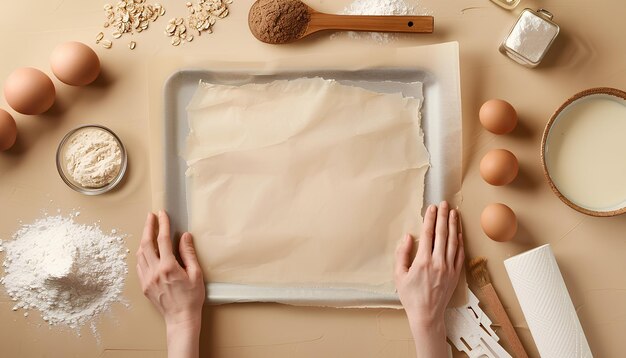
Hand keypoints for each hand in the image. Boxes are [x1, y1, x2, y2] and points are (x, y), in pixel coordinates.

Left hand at [136, 210, 204, 357]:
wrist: (181, 318)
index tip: (162, 214)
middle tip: (151, 216)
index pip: (163, 240)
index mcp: (168, 267)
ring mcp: (147, 279)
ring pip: (140, 254)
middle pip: (146, 244)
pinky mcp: (144, 285)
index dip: (162, 224)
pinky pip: (139, 265)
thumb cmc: (192, 298)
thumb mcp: (196, 274)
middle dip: (148, 227)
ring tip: (148, 230)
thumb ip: (189, 253)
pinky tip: (146, 250)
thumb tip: (184, 236)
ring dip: (143, 240)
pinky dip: (142, 254)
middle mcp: (154, 271)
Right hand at [394, 201, 463, 356]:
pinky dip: (460, 241)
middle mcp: (438, 262)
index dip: (430, 219)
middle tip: (444, 204)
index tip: (431, 208)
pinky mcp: (456, 274)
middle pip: (442, 234)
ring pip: (453, 241)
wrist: (427, 315)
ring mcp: (449, 268)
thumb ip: (402, 254)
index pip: (428, 234)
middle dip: (443, 216)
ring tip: (454, 213)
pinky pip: (460, 253)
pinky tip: (459, 232)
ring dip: (454, 225)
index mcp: (423, 261)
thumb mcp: (399, 275)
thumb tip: (408, 237)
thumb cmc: (410, 296)